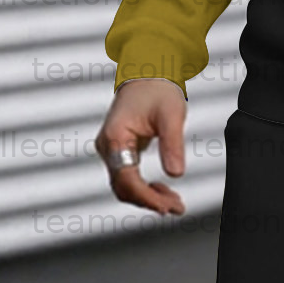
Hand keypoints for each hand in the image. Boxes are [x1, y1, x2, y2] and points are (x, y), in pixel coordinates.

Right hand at [96, 78, 187, 213]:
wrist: (147, 74)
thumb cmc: (157, 89)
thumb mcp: (171, 116)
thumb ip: (172, 144)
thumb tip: (176, 174)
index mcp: (116, 137)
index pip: (127, 179)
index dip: (147, 197)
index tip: (167, 206)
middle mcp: (107, 145)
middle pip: (123, 187)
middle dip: (149, 201)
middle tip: (176, 208)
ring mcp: (110, 149)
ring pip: (124, 185)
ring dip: (147, 197)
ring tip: (173, 202)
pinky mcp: (118, 150)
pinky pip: (127, 177)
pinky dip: (144, 188)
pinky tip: (162, 191)